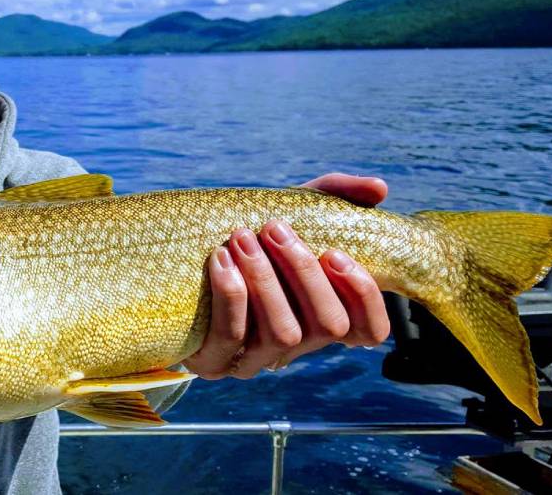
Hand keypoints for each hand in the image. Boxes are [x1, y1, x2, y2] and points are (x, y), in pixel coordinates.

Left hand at [183, 173, 390, 378]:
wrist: (172, 257)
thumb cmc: (248, 236)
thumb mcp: (292, 211)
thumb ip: (335, 195)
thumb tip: (379, 188)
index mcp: (320, 315)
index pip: (369, 331)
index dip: (365, 297)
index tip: (337, 254)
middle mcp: (296, 345)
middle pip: (327, 326)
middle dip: (304, 272)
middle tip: (275, 228)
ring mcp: (256, 359)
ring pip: (282, 334)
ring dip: (265, 280)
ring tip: (242, 238)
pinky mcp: (213, 361)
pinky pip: (231, 338)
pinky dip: (230, 296)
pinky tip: (220, 260)